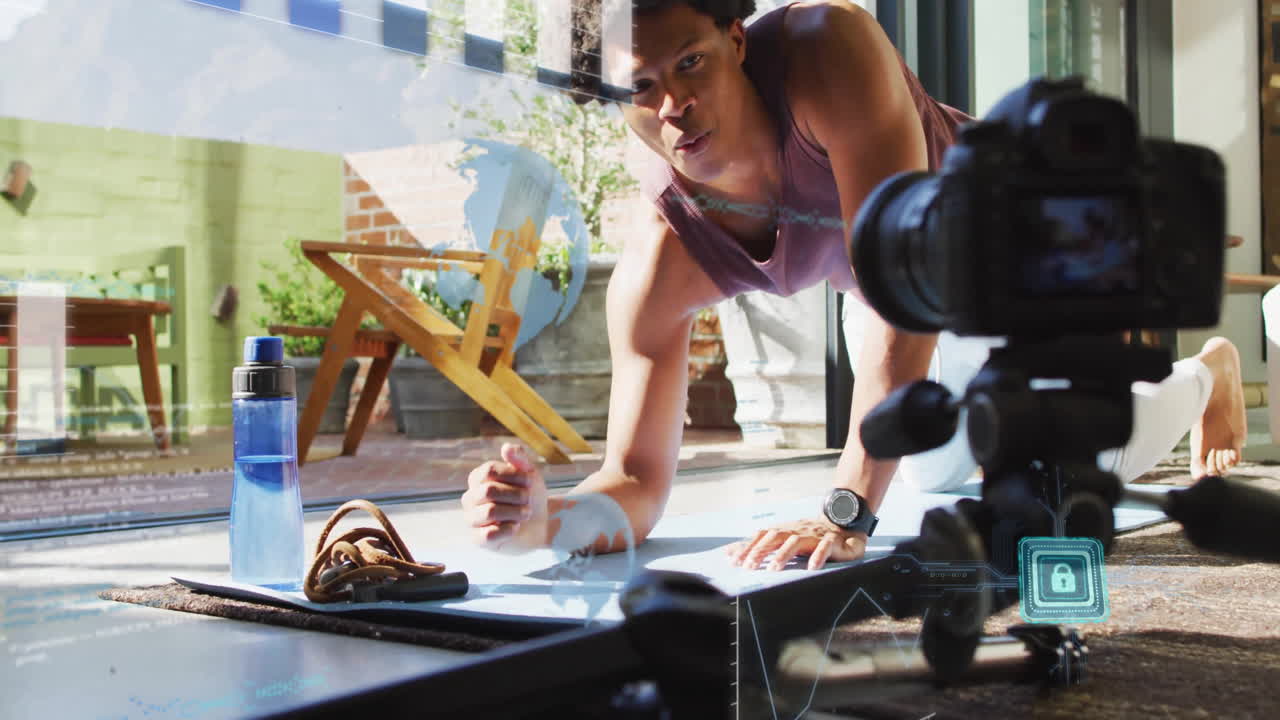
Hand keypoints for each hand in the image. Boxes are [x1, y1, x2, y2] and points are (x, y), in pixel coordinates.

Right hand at [461, 443, 548, 552]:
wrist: (540, 524)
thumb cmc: (530, 497)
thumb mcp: (529, 475)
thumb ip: (519, 459)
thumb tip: (506, 448)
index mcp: (478, 479)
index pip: (489, 470)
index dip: (513, 474)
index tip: (530, 480)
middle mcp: (470, 498)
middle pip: (489, 490)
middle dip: (517, 495)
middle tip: (528, 500)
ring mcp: (472, 519)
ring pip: (489, 512)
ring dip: (515, 512)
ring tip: (526, 513)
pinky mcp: (478, 539)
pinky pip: (489, 534)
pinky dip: (509, 529)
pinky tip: (515, 527)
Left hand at [726, 518, 867, 570]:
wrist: (842, 522)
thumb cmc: (807, 534)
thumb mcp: (781, 538)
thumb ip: (757, 546)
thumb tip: (729, 552)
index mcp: (783, 531)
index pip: (760, 537)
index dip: (746, 547)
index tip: (732, 561)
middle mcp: (795, 531)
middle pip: (774, 538)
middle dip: (760, 551)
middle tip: (748, 566)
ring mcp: (813, 535)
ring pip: (796, 542)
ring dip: (783, 555)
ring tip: (773, 569)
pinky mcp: (831, 541)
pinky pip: (824, 547)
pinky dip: (818, 556)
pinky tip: (812, 568)